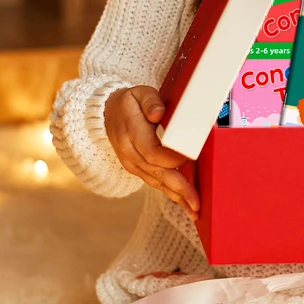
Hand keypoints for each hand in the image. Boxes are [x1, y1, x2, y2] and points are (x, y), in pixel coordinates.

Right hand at [104, 86, 200, 220]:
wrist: (106, 113)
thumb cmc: (130, 102)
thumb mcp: (139, 93)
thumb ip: (150, 101)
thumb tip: (158, 114)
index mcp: (132, 133)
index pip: (153, 152)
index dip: (173, 158)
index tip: (191, 158)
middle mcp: (130, 153)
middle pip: (157, 173)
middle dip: (179, 189)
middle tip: (197, 204)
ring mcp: (132, 163)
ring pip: (156, 182)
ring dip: (176, 197)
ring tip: (195, 210)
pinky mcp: (136, 169)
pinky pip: (154, 182)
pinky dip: (170, 193)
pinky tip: (184, 203)